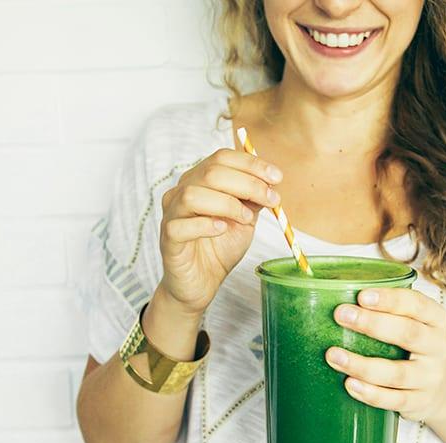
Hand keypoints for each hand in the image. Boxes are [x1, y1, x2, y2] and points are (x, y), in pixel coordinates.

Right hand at [158, 149, 281, 315]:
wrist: (202, 282)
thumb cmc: (220, 247)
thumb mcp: (245, 219)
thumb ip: (253, 200)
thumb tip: (271, 183)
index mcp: (200, 181)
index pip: (222, 158)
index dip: (251, 164)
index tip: (277, 177)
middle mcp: (182, 192)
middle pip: (211, 173)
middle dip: (248, 184)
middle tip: (272, 199)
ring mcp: (172, 214)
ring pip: (192, 195)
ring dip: (227, 204)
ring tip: (244, 218)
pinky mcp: (168, 239)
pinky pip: (179, 226)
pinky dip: (204, 225)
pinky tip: (221, 229)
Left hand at [325, 288, 445, 422]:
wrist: (442, 387)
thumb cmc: (415, 345)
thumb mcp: (414, 322)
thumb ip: (385, 311)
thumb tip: (333, 295)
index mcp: (436, 320)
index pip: (417, 305)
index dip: (390, 300)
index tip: (361, 296)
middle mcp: (437, 347)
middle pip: (409, 334)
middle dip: (373, 324)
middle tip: (341, 315)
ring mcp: (430, 377)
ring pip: (397, 373)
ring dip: (362, 365)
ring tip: (333, 355)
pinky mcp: (420, 402)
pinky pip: (395, 400)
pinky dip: (371, 394)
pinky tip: (349, 384)